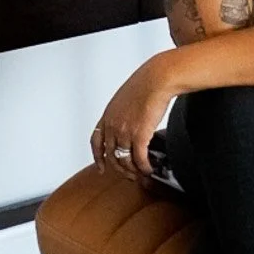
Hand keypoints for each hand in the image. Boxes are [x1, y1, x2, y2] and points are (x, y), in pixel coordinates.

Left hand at [91, 53, 176, 185]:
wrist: (157, 79)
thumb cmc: (146, 83)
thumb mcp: (125, 97)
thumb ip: (122, 112)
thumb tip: (128, 120)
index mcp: (107, 115)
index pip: (96, 142)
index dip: (98, 157)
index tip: (101, 167)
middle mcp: (113, 125)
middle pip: (111, 156)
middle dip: (120, 169)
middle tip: (129, 174)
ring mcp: (124, 131)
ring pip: (125, 161)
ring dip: (134, 171)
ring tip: (142, 173)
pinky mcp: (139, 136)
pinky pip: (139, 159)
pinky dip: (144, 167)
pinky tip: (149, 169)